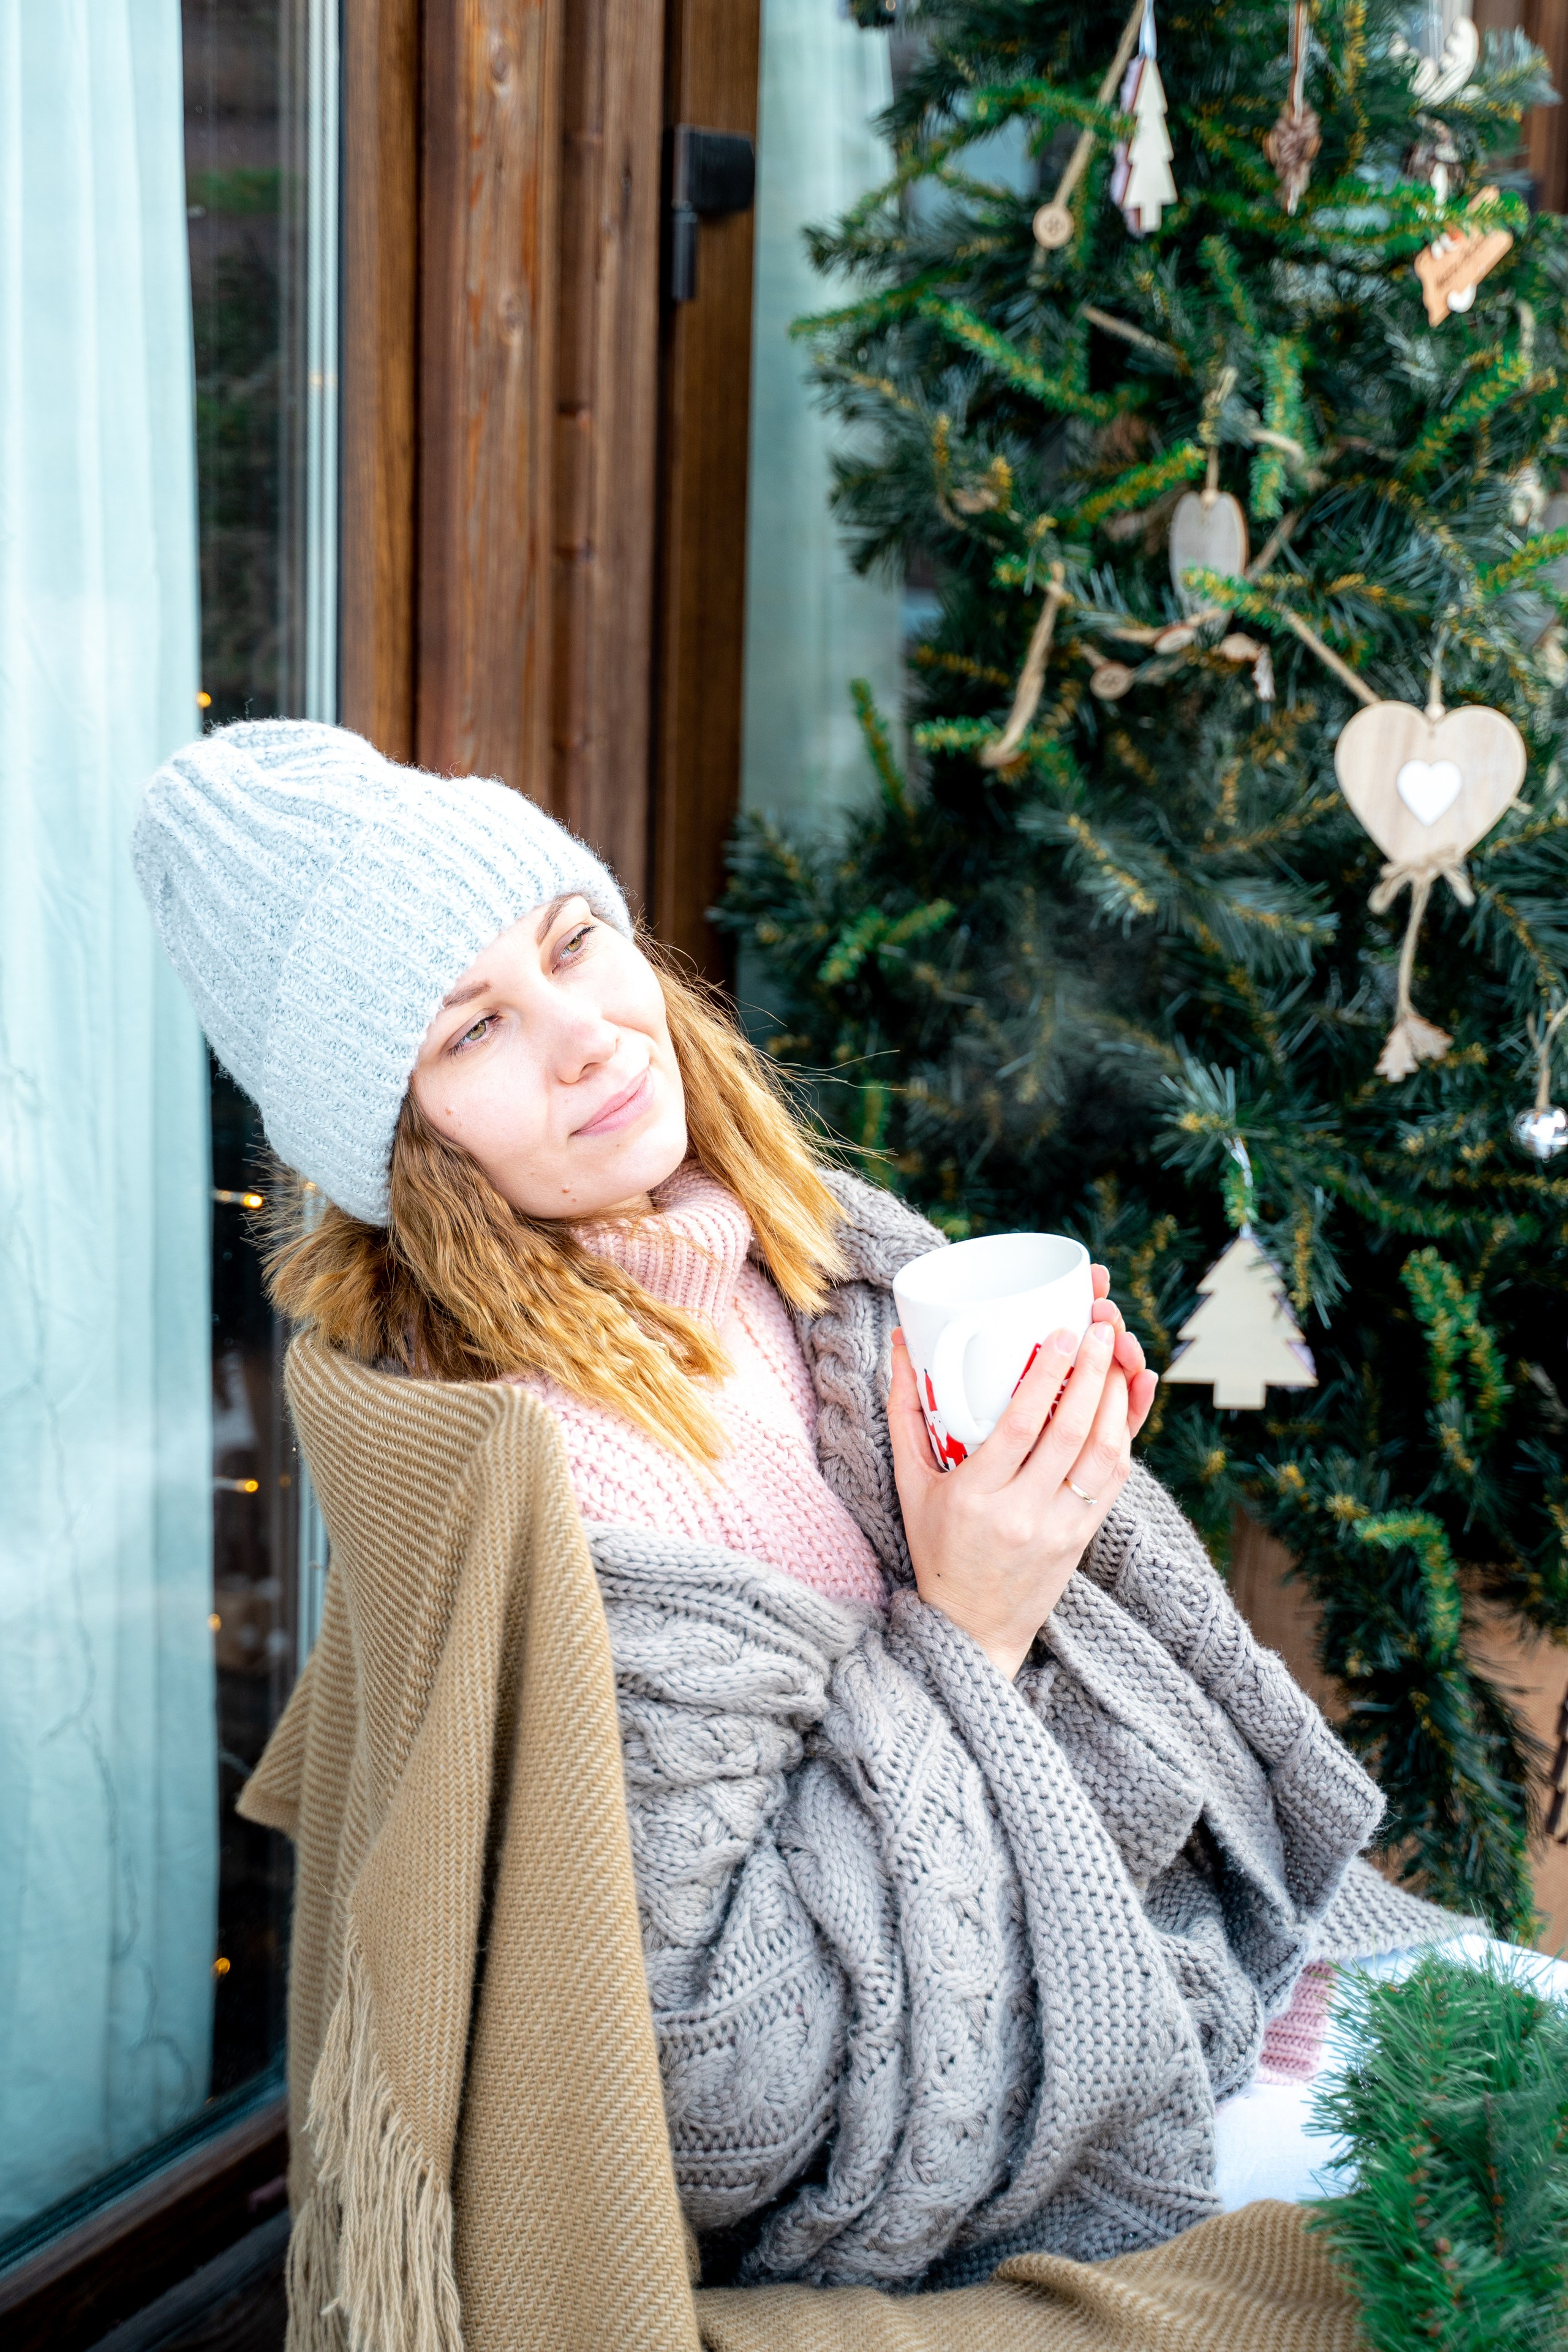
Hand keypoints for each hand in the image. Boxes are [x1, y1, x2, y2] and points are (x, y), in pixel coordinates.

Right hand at [889, 1289, 1157, 1682]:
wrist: (972, 1628)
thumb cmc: (936, 1547)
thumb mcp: (910, 1484)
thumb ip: (904, 1413)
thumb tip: (899, 1346)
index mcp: (974, 1498)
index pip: (1022, 1427)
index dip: (1048, 1374)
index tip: (1064, 1331)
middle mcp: (1021, 1515)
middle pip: (1070, 1433)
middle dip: (1094, 1372)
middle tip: (1102, 1327)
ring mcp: (1058, 1530)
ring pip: (1103, 1455)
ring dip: (1117, 1399)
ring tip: (1120, 1354)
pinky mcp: (1083, 1538)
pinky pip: (1114, 1480)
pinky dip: (1124, 1435)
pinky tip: (1123, 1401)